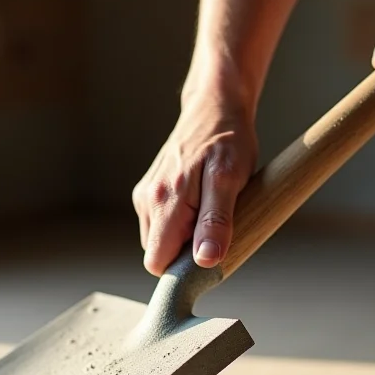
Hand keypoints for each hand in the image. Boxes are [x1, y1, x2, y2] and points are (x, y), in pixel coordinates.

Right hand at [132, 81, 256, 276]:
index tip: (206, 253)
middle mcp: (147, 200)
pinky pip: (159, 225)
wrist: (214, 107)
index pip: (158, 262)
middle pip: (158, 254)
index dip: (181, 268)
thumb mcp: (231, 180)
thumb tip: (206, 260)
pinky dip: (178, 223)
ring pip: (158, 241)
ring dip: (182, 236)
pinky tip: (196, 201)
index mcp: (165, 201)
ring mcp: (144, 196)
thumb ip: (216, 222)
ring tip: (207, 208)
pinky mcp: (147, 192)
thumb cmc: (227, 141)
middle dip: (184, 251)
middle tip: (214, 225)